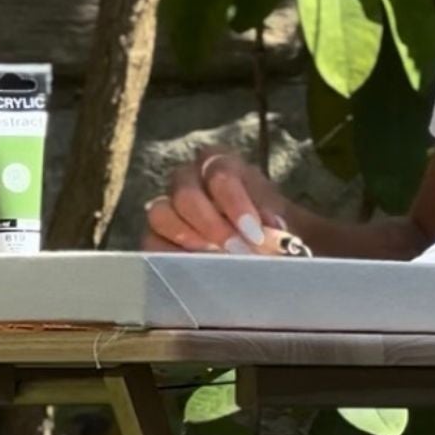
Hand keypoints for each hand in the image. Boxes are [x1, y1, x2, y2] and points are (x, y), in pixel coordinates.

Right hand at [141, 148, 287, 254]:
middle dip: (212, 225)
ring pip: (161, 214)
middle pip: (185, 193)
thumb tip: (272, 237)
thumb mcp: (283, 220)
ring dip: (188, 239)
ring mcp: (168, 205)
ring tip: (215, 260)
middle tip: (236, 251)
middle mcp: (190, 177)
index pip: (219, 173)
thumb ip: (277, 223)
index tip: (255, 232)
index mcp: (222, 163)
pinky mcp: (156, 235)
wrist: (269, 246)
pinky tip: (196, 270)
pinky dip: (171, 256)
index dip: (235, 202)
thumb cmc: (275, 227)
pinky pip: (151, 243)